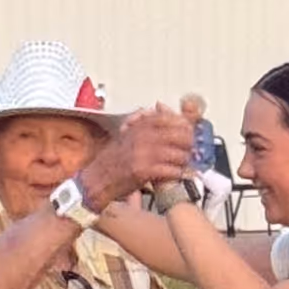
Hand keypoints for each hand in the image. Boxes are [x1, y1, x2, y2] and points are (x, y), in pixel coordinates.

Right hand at [82, 109, 198, 210]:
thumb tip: (162, 109)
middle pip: (180, 135)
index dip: (185, 126)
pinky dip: (177, 173)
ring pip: (178, 154)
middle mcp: (142, 136)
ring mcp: (143, 153)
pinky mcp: (144, 171)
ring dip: (185, 161)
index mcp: (139, 125)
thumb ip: (145, 122)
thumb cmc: (112, 160)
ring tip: (185, 164)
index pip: (171, 119)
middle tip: (191, 150)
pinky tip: (178, 175)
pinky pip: (170, 170)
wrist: (96, 179)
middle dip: (190, 144)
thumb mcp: (128, 134)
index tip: (190, 132)